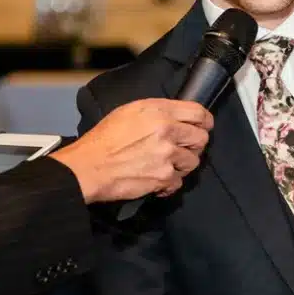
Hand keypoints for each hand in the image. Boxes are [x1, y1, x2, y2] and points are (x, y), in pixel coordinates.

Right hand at [52, 99, 213, 202]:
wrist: (89, 166)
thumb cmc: (103, 140)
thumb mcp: (128, 112)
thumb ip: (156, 112)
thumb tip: (174, 117)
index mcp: (158, 111)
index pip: (198, 112)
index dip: (205, 121)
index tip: (204, 126)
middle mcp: (166, 130)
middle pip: (201, 138)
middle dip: (195, 145)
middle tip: (183, 149)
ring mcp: (167, 155)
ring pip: (193, 161)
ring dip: (182, 165)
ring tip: (166, 165)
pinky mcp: (164, 177)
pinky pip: (179, 182)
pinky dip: (169, 184)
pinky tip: (157, 179)